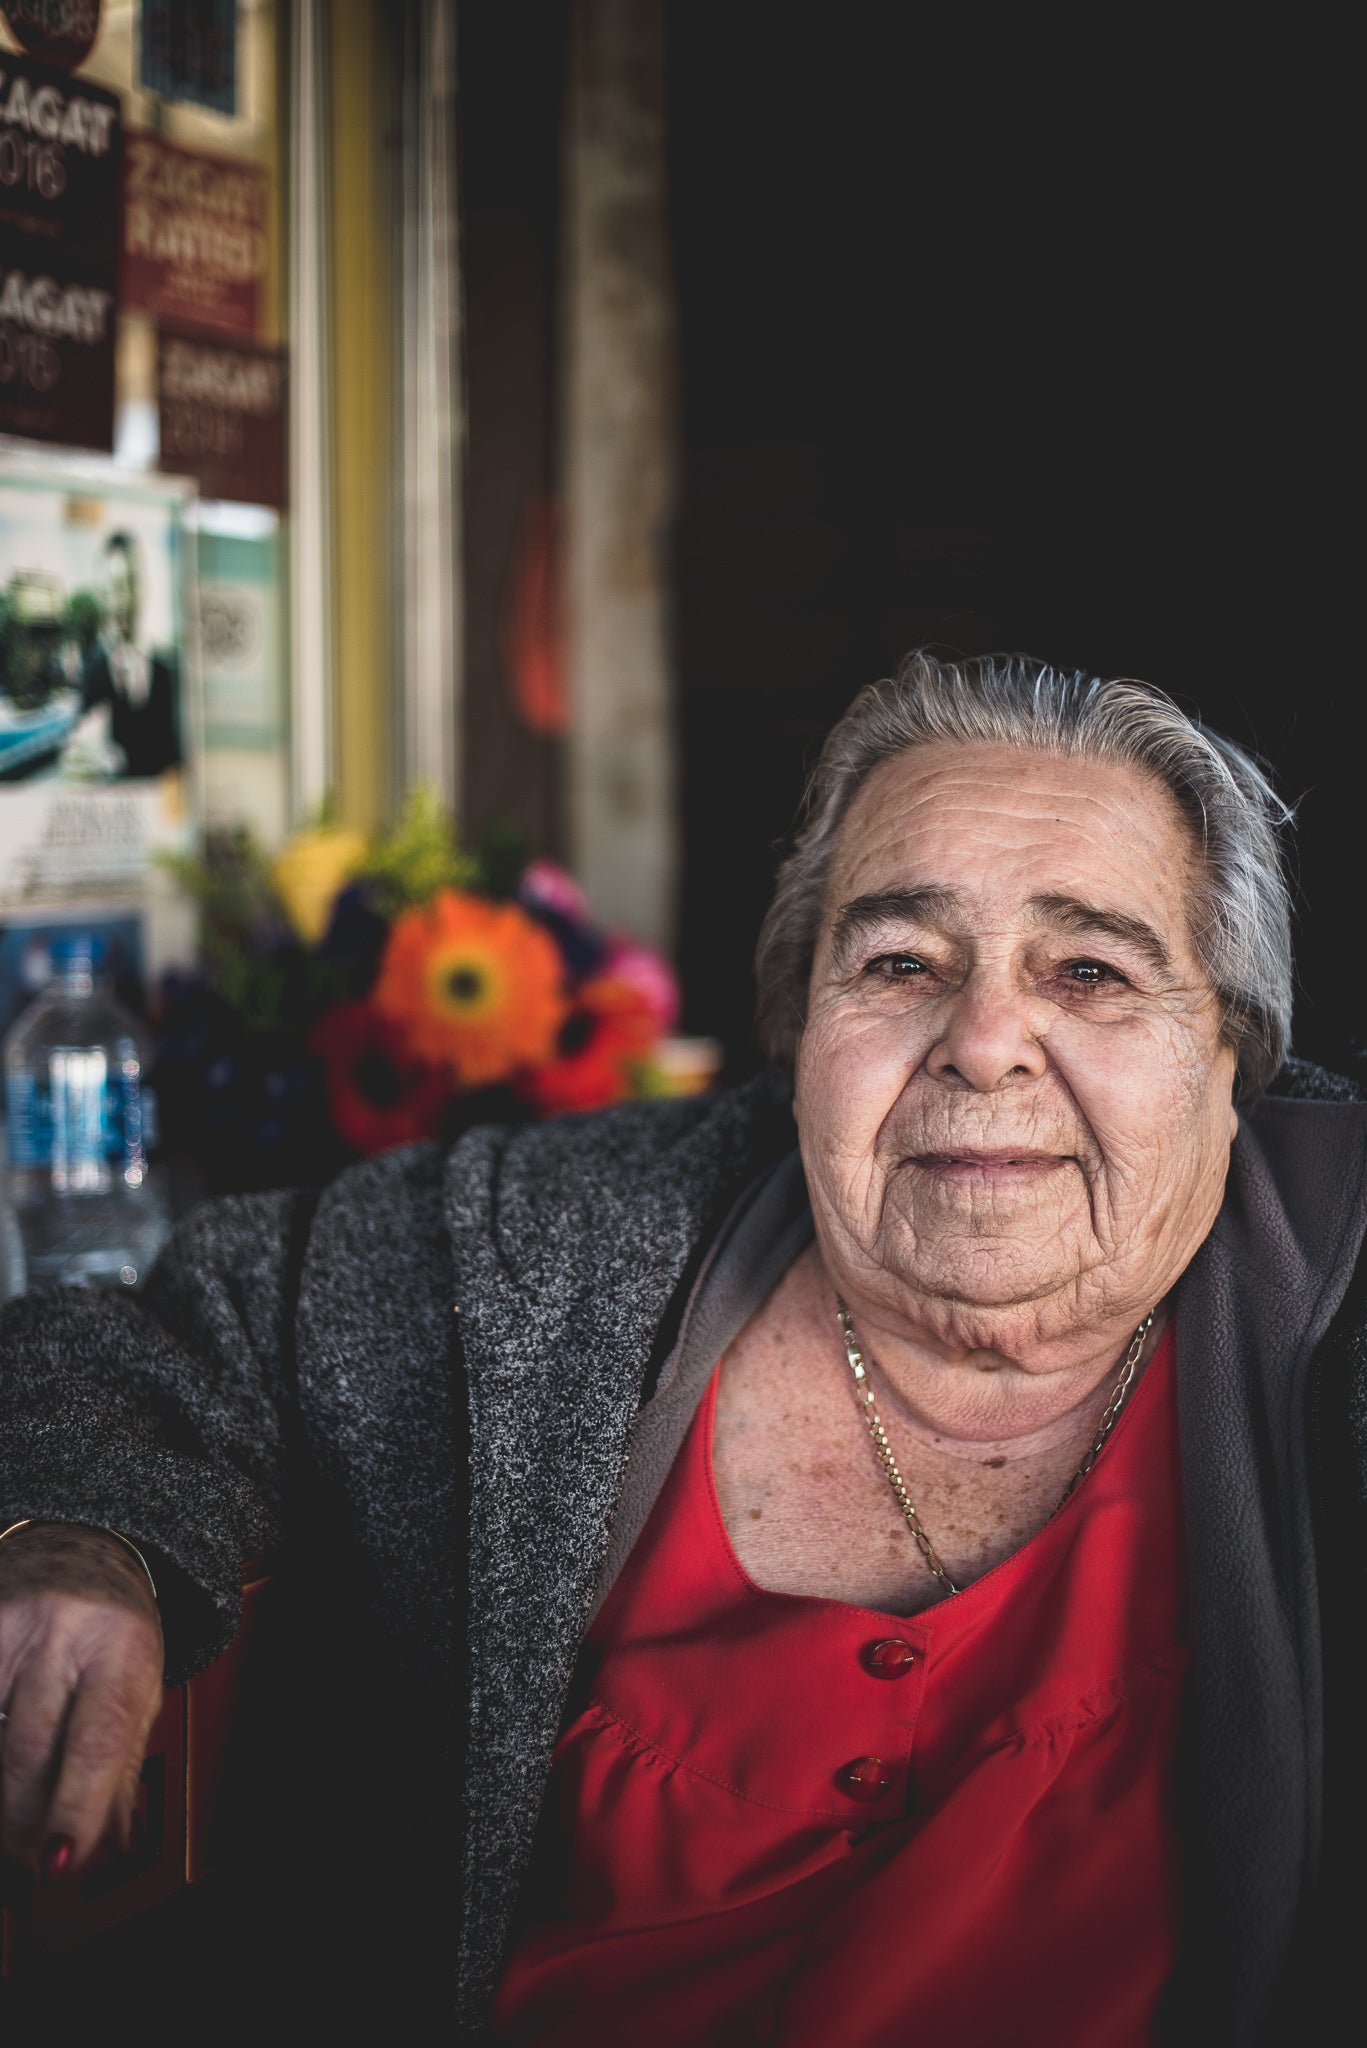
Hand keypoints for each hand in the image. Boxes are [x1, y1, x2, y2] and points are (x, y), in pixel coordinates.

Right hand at [0, 1522, 163, 1880]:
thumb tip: (113, 1840)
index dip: (76, 1806)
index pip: (99, 1738)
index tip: (62, 1858)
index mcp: (122, 1647)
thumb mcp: (140, 1685)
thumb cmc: (115, 1627)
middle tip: (32, 1854)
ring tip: (11, 1822)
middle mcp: (63, 1631)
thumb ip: (124, 1763)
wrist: (84, 1545)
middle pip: (28, 1746)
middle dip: (24, 1818)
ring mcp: (7, 1625)